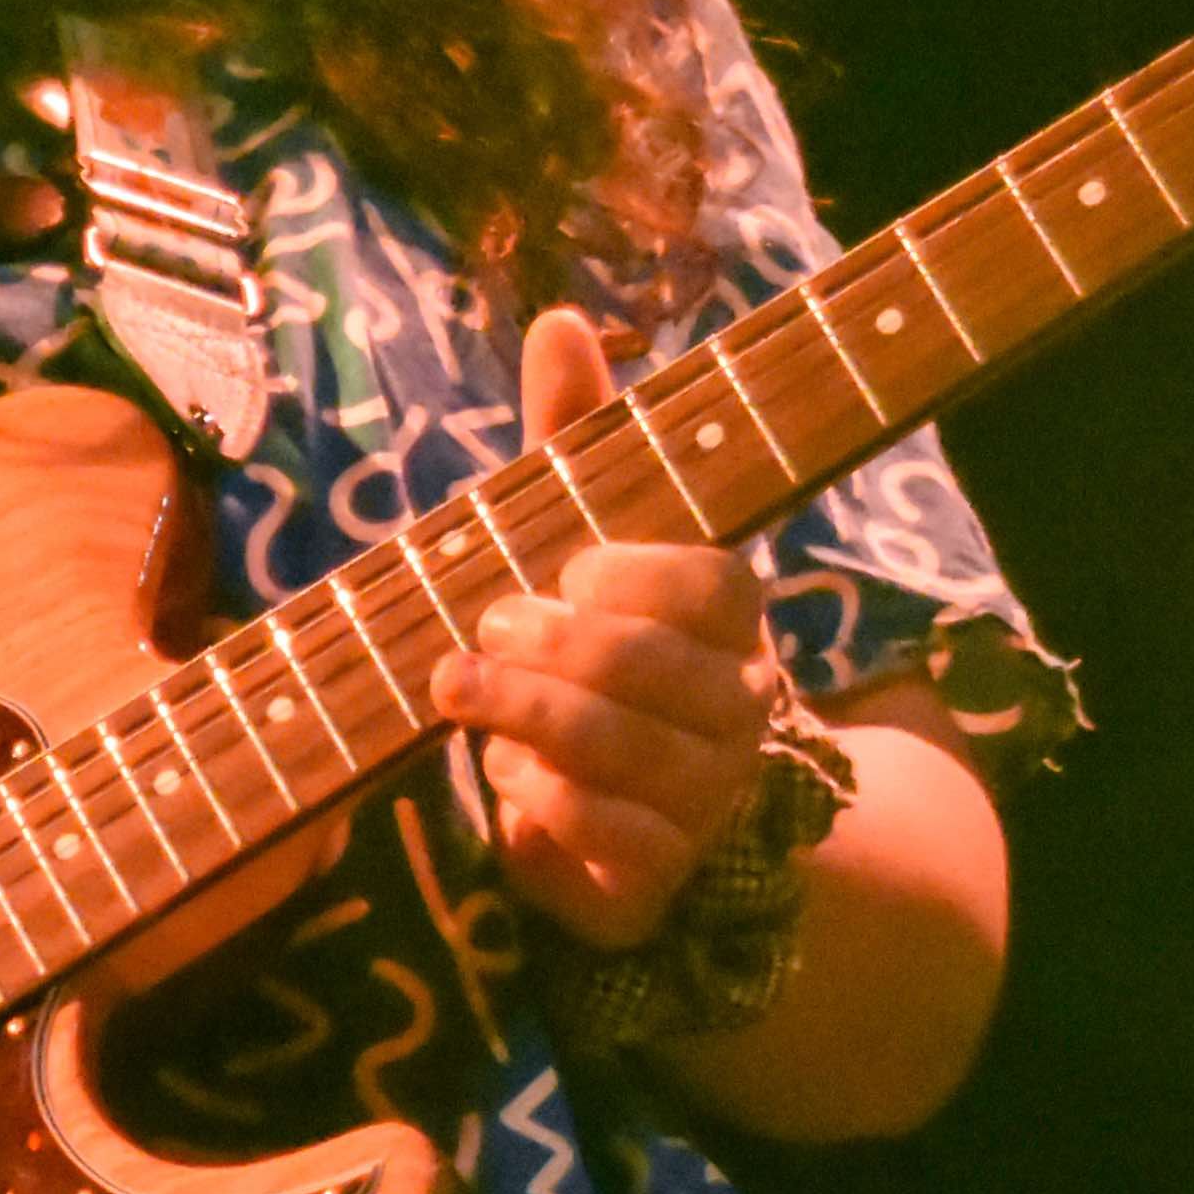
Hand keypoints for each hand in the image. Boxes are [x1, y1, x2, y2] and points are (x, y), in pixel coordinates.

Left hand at [434, 306, 783, 951]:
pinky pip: (604, 841)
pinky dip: (540, 807)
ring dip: (524, 718)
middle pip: (653, 670)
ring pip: (625, 755)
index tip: (565, 568)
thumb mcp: (585, 540)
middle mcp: (739, 708)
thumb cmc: (604, 650)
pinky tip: (505, 781)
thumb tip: (559, 316)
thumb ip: (576, 440)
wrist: (654, 820)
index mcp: (733, 621)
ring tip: (454, 694)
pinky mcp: (658, 877)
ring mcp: (708, 799)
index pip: (713, 583)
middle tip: (481, 629)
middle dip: (550, 648)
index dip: (632, 572)